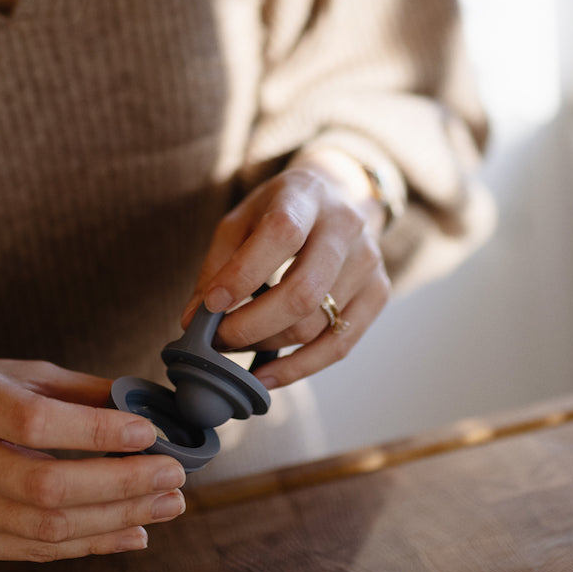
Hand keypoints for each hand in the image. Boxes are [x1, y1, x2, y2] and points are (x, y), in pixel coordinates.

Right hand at [0, 358, 186, 561]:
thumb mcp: (12, 369)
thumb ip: (77, 390)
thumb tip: (147, 403)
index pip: (35, 423)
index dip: (97, 431)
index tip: (148, 432)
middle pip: (47, 487)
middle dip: (122, 485)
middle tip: (172, 476)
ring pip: (46, 529)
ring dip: (118, 520)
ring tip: (166, 505)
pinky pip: (34, 551)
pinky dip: (90, 545)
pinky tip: (132, 531)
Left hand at [181, 150, 390, 388]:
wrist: (336, 197)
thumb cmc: (279, 211)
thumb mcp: (241, 220)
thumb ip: (218, 266)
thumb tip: (193, 320)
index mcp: (306, 195)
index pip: (281, 235)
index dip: (243, 274)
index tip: (208, 306)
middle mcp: (346, 226)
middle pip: (303, 292)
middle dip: (251, 325)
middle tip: (216, 339)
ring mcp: (369, 261)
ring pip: (316, 325)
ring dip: (267, 345)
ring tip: (235, 346)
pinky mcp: (379, 292)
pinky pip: (339, 345)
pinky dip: (297, 368)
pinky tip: (264, 376)